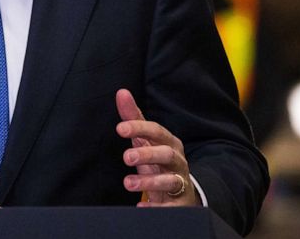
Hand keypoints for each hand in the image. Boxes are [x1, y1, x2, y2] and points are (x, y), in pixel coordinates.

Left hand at [115, 88, 197, 206]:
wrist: (180, 193)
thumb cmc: (158, 161)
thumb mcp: (145, 140)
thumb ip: (133, 118)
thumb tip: (121, 92)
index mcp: (169, 143)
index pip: (156, 131)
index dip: (139, 128)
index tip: (120, 128)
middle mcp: (177, 161)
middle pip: (167, 154)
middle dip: (148, 154)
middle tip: (126, 157)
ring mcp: (180, 183)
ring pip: (170, 181)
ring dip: (149, 182)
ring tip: (128, 183)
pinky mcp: (179, 204)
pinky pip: (170, 207)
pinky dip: (156, 208)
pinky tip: (141, 207)